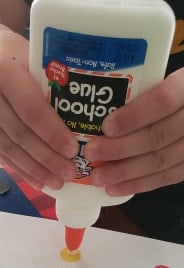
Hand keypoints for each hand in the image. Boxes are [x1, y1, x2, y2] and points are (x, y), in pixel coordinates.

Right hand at [0, 28, 76, 189]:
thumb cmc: (16, 54)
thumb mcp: (34, 58)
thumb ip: (51, 86)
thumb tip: (85, 122)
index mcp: (2, 73)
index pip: (31, 110)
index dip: (53, 133)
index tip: (73, 151)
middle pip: (20, 134)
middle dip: (47, 158)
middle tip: (70, 173)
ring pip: (9, 149)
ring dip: (35, 170)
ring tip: (57, 183)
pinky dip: (21, 169)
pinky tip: (37, 181)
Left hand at [84, 68, 183, 195]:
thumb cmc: (174, 92)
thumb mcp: (163, 79)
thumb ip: (140, 90)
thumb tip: (98, 105)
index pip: (163, 101)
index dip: (134, 116)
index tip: (107, 126)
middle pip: (158, 136)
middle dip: (120, 148)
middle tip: (92, 152)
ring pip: (161, 161)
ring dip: (125, 172)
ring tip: (98, 177)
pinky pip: (167, 177)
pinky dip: (139, 184)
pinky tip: (115, 188)